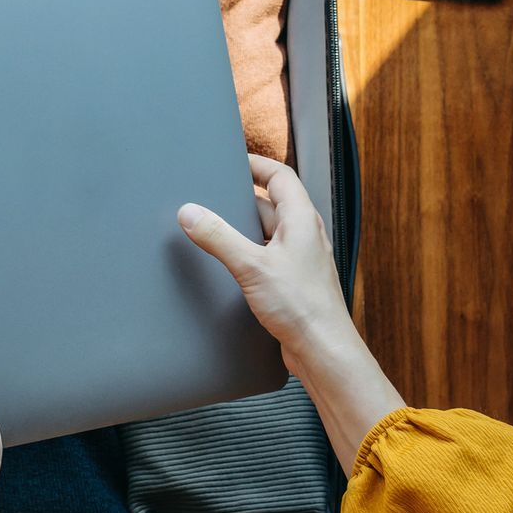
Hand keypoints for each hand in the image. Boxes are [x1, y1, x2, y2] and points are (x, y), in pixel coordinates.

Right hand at [177, 155, 354, 364]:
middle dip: (241, 199)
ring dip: (243, 229)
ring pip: (267, 232)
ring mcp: (300, 259)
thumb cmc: (302, 307)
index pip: (280, 176)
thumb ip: (219, 237)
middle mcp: (305, 235)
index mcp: (302, 220)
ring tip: (214, 230)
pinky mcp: (292, 282)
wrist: (323, 351)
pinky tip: (229, 266)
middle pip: (270, 203)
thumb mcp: (252, 266)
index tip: (231, 161)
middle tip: (212, 197)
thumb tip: (190, 212)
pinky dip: (248, 253)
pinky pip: (267, 256)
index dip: (256, 164)